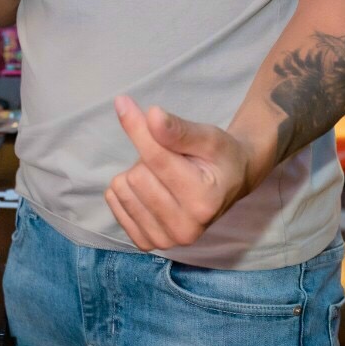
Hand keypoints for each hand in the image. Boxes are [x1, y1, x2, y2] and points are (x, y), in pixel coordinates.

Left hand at [105, 96, 254, 251]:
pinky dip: (126, 190)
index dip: (137, 126)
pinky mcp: (148, 243)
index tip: (123, 102)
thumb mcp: (208, 136)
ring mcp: (166, 241)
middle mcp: (185, 229)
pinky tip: (148, 189)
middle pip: (136, 175)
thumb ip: (179, 129)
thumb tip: (151, 115)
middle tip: (173, 160)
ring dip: (139, 174)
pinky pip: (115, 205)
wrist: (230, 183)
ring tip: (164, 176)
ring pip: (122, 190)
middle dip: (148, 158)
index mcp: (203, 201)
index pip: (156, 158)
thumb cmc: (220, 156)